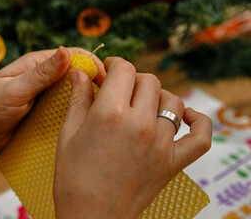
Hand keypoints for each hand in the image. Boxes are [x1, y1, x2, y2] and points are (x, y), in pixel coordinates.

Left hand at [0, 46, 105, 166]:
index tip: (108, 80)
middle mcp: (43, 78)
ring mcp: (44, 96)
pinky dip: (74, 113)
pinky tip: (83, 123)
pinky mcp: (43, 113)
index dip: (92, 64)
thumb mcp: (15, 90)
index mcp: (36, 64)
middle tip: (109, 101)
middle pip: (76, 75)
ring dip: (85, 100)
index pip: (72, 56)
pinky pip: (63, 110)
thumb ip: (40, 73)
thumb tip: (67, 51)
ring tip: (100, 114)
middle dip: (93, 83)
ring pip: (72, 94)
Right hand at [53, 57, 211, 218]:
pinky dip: (199, 121)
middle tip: (121, 89)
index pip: (124, 69)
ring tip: (143, 105)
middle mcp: (139, 123)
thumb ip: (77, 97)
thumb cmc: (73, 178)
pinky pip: (200, 136)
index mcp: (109, 113)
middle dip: (133, 79)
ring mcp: (160, 143)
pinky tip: (186, 116)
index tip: (108, 69)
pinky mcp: (173, 162)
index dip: (115, 63)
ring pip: (173, 101)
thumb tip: (79, 71)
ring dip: (158, 97)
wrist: (90, 218)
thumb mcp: (67, 134)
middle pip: (149, 81)